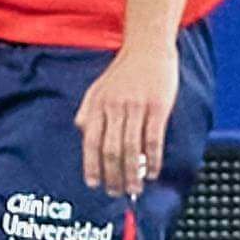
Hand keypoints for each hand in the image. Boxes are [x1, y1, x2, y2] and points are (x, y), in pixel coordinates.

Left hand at [74, 44, 177, 195]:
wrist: (148, 47)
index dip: (92, 165)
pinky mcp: (158, 106)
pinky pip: (153, 138)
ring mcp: (136, 107)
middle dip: (112, 175)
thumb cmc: (123, 71)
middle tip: (116, 192)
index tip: (94, 184)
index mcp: (97, 106)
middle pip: (110, 150)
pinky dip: (152, 158)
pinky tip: (152, 171)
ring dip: (132, 172)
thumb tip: (82, 132)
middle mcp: (114, 108)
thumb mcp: (97, 88)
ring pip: (131, 148)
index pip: (91, 142)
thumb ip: (88, 110)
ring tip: (135, 188)